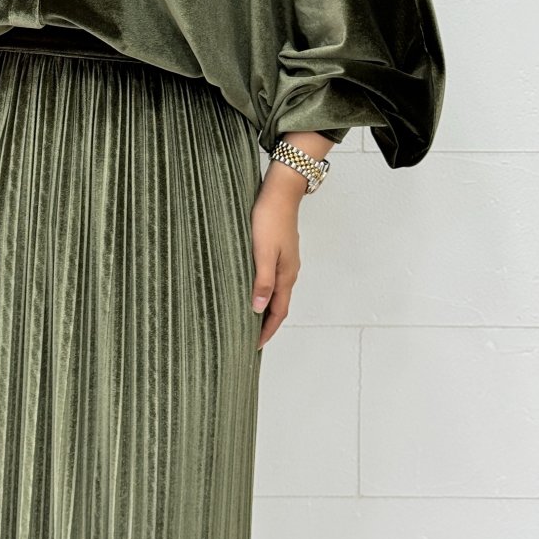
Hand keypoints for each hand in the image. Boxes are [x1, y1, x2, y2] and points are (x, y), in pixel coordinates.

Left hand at [249, 171, 306, 349]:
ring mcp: (286, 260)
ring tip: (249, 317)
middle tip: (250, 337)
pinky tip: (254, 287)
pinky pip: (273, 278)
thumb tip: (259, 309)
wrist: (281, 191)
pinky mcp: (280, 250)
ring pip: (276, 291)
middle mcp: (289, 271)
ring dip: (266, 307)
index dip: (267, 331)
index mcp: (286, 275)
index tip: (255, 346)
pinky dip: (264, 289)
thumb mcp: (262, 252)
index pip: (278, 312)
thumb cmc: (270, 219)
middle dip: (266, 323)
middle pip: (279, 305)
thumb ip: (262, 281)